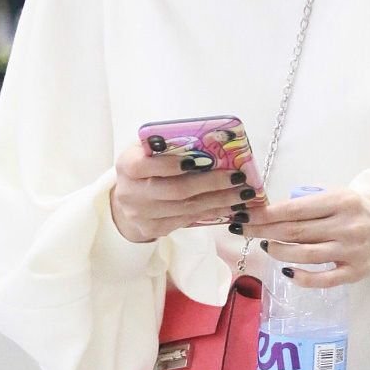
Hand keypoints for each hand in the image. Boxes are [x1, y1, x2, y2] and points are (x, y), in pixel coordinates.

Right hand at [110, 142, 253, 242]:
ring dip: (218, 200)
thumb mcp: (147, 149)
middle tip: (236, 177)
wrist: (127, 199)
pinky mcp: (154, 229)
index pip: (144, 165)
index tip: (197, 161)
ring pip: (185, 209)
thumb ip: (168, 145)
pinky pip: (187, 220)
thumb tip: (208, 139)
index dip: (169, 164)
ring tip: (242, 192)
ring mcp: (141, 215)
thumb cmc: (145, 166)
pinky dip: (212, 212)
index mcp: (127, 165)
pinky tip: (230, 205)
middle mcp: (131, 193)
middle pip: (175, 190)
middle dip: (210, 184)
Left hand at [241, 188, 369, 287]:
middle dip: (264, 231)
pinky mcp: (354, 273)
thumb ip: (309, 201)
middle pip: (295, 232)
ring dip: (279, 252)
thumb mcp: (337, 195)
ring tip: (266, 245)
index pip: (295, 209)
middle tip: (243, 230)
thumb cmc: (356, 210)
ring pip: (305, 255)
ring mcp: (350, 251)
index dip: (267, 214)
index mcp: (340, 201)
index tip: (245, 215)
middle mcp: (345, 226)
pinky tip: (287, 271)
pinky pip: (323, 280)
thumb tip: (271, 210)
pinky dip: (302, 277)